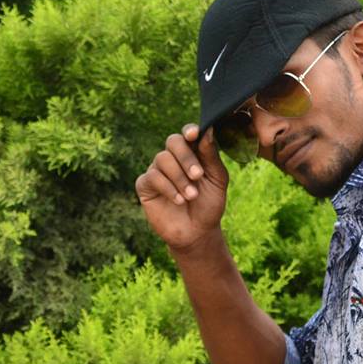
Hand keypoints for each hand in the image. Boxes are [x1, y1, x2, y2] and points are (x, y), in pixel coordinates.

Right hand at [135, 123, 229, 252]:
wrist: (197, 232)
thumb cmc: (209, 205)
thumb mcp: (217, 180)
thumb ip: (211, 156)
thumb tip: (207, 131)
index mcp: (193, 153)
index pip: (188, 134)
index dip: (190, 131)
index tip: (195, 134)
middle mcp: (173, 158)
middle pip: (173, 142)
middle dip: (186, 157)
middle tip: (198, 176)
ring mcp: (158, 170)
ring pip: (162, 159)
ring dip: (179, 178)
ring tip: (191, 196)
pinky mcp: (145, 185)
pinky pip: (152, 176)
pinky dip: (168, 188)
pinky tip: (179, 200)